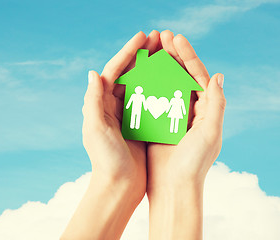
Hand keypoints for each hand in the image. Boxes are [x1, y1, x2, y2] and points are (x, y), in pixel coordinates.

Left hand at [82, 30, 159, 198]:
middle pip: (129, 73)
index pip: (114, 70)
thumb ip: (93, 101)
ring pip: (142, 84)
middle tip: (158, 38)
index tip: (142, 37)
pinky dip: (160, 88)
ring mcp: (129, 114)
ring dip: (153, 68)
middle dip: (143, 55)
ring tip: (167, 53)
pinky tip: (172, 79)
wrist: (119, 186)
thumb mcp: (96, 129)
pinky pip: (152, 100)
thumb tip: (93, 73)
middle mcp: (114, 106)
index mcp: (101, 104)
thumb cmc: (106, 160)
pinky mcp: (141, 124)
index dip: (128, 52)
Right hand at [146, 30, 225, 239]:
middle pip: (181, 75)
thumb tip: (218, 76)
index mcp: (205, 109)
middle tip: (160, 36)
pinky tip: (139, 72)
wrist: (173, 187)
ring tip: (149, 49)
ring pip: (165, 83)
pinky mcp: (157, 122)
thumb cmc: (193, 164)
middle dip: (172, 55)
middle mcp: (190, 109)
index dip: (188, 55)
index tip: (175, 38)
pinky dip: (147, 84)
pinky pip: (152, 98)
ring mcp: (172, 114)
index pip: (197, 75)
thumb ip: (217, 104)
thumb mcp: (210, 133)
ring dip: (158, 66)